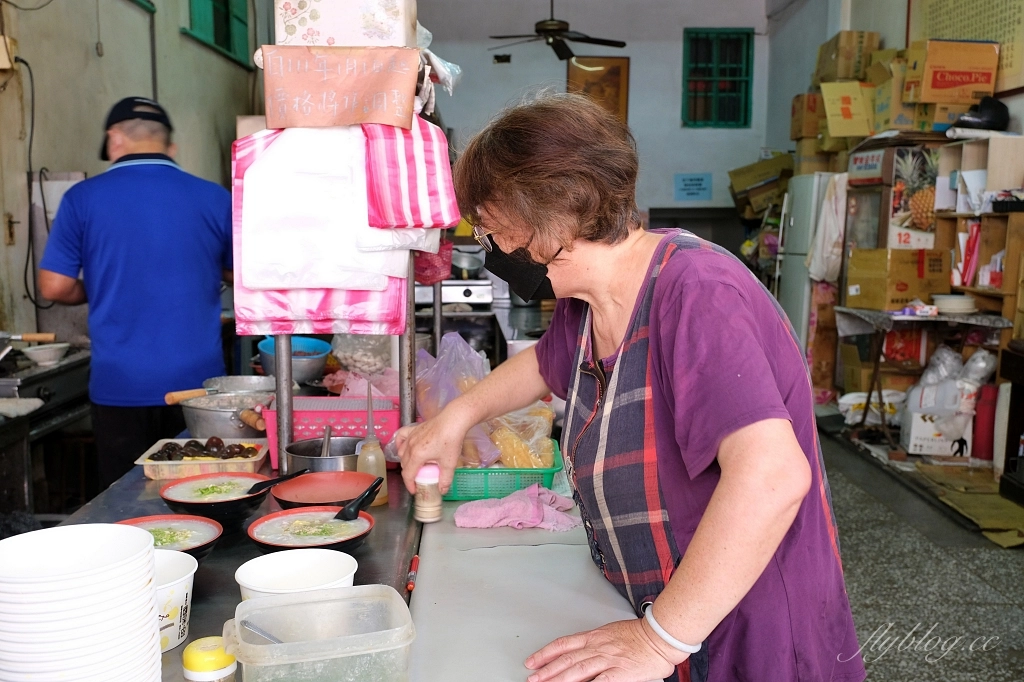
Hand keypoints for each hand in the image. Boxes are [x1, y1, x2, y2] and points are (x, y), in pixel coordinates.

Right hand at [396, 405, 471, 494]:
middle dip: (409, 474)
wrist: (453, 420)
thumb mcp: (449, 463)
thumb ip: (445, 479)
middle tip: (418, 479)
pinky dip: (400, 443)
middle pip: (404, 464)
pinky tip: (404, 447)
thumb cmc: (451, 440)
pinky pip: (401, 437)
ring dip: (405, 461)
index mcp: (417, 456)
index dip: (409, 485)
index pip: (407, 474)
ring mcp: (411, 436)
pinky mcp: (414, 429)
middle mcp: (410, 446)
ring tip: (414, 465)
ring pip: (402, 452)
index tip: (414, 490)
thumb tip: (442, 490)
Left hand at [525, 618, 686, 681]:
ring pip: (576, 670)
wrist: (660, 636)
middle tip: (532, 678)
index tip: (533, 661)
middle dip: (546, 670)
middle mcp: (597, 647)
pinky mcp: (620, 672)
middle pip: (566, 659)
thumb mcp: (611, 633)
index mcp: (594, 636)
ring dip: (558, 678)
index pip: (563, 644)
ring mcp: (608, 660)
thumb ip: (595, 643)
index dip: (546, 653)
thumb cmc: (640, 635)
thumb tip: (580, 654)